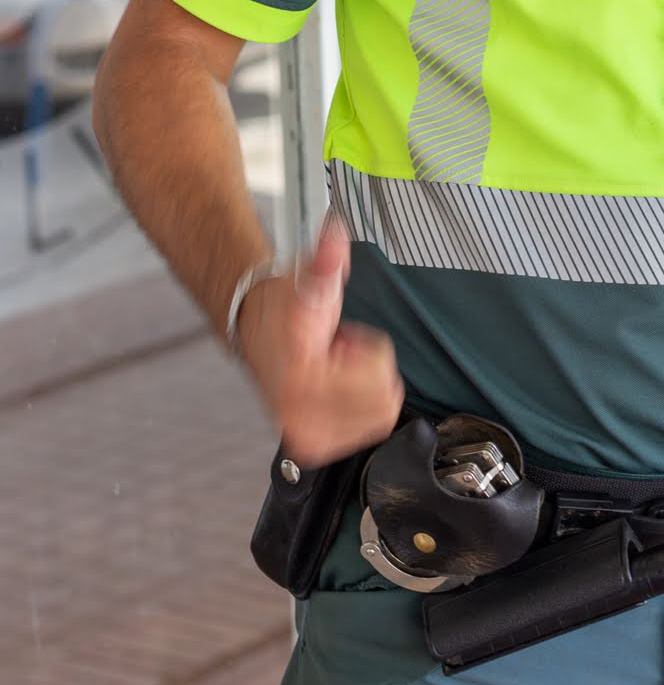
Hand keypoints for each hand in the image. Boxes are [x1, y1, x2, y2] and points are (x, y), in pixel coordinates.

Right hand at [236, 214, 403, 466]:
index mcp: (300, 381)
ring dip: (366, 386)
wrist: (255, 332)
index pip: (378, 374)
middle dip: (368, 368)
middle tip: (336, 355)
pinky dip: (362, 405)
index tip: (335, 341)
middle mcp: (300, 419)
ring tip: (335, 369)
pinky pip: (373, 428)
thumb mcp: (309, 279)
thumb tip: (334, 237)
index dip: (365, 347)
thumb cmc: (286, 309)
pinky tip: (336, 386)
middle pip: (386, 396)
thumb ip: (325, 260)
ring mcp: (308, 437)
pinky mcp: (315, 447)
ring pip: (383, 413)